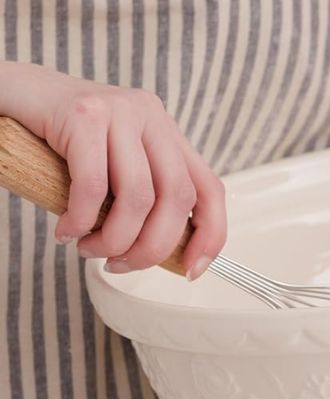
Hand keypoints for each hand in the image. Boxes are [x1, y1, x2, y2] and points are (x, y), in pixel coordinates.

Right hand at [2, 62, 224, 276]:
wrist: (5, 96)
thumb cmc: (59, 146)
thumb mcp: (114, 174)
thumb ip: (144, 203)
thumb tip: (168, 257)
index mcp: (166, 134)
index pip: (210, 190)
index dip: (210, 236)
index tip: (191, 271)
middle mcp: (151, 117)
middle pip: (177, 199)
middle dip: (151, 248)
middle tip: (121, 265)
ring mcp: (120, 110)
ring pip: (139, 197)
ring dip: (113, 239)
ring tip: (89, 249)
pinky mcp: (84, 113)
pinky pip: (94, 186)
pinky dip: (81, 220)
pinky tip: (66, 232)